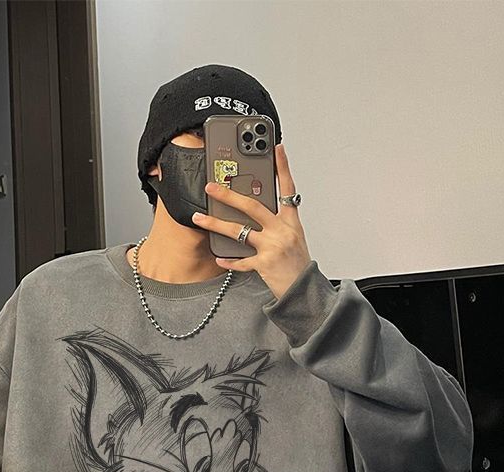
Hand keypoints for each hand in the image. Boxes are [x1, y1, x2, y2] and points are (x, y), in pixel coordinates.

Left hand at [191, 142, 312, 299]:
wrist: (304, 291)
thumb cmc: (297, 264)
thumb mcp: (293, 238)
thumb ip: (277, 223)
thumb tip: (255, 211)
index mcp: (291, 222)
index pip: (288, 189)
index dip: (283, 168)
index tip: (277, 148)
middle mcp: (282, 231)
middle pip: (252, 207)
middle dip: (228, 195)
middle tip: (211, 186)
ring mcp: (272, 247)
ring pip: (238, 231)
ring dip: (215, 224)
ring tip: (199, 218)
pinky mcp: (265, 264)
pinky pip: (241, 261)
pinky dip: (229, 260)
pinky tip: (219, 258)